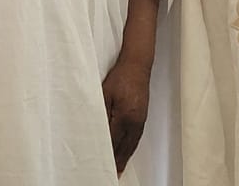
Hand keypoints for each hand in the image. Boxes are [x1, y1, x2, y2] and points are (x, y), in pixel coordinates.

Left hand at [101, 56, 151, 173]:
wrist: (137, 65)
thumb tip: (95, 129)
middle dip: (117, 161)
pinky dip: (131, 148)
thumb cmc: (120, 76)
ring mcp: (140, 120)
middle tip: (112, 174)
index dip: (106, 154)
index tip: (100, 163)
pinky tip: (127, 151)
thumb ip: (100, 112)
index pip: (112, 141)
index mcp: (124, 116)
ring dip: (124, 157)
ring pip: (132, 144)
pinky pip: (136, 138)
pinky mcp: (143, 116)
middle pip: (124, 147)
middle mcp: (134, 121)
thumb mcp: (104, 94)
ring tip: (119, 168)